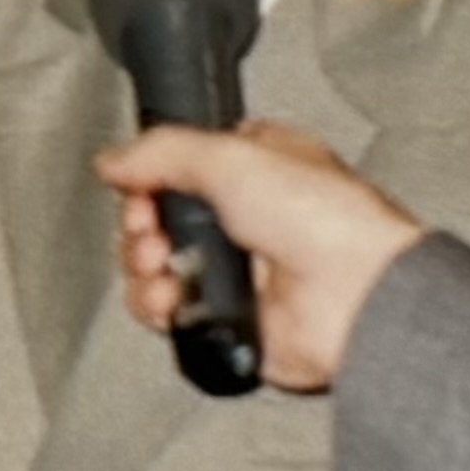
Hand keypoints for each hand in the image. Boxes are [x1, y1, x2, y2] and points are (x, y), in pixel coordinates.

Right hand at [91, 121, 425, 391]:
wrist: (355, 296)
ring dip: (144, 267)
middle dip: (140, 225)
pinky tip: (172, 299)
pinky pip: (171, 315)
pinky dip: (159, 307)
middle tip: (151, 229)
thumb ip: (163, 150)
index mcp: (254, 169)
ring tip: (160, 264)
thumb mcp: (233, 155)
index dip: (150, 176)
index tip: (140, 184)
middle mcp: (244, 220)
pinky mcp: (229, 320)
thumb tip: (114, 160)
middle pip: (158, 219)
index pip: (178, 167)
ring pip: (156, 269)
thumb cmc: (326, 220)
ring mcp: (236, 273)